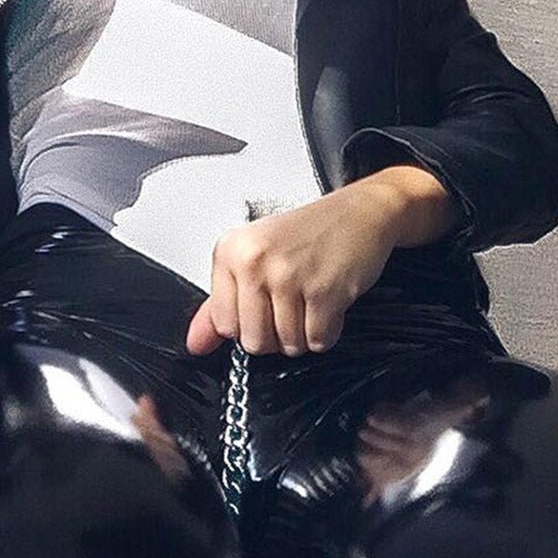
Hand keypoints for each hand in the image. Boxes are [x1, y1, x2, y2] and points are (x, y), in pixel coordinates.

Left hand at [184, 164, 461, 357]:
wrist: (362, 213)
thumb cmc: (310, 233)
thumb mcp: (256, 259)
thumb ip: (220, 304)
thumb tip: (196, 344)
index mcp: (231, 251)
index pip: (224, 324)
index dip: (248, 325)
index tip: (264, 306)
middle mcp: (255, 261)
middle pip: (254, 341)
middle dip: (276, 335)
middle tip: (292, 306)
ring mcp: (288, 276)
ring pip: (287, 345)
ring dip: (304, 334)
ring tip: (312, 301)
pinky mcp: (324, 291)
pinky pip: (317, 341)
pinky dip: (327, 332)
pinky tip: (330, 304)